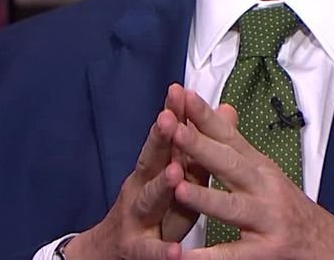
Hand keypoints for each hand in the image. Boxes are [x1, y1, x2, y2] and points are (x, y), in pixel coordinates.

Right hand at [69, 89, 189, 259]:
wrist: (111, 252)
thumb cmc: (155, 210)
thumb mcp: (178, 176)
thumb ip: (197, 147)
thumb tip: (223, 110)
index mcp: (153, 169)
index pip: (165, 137)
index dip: (172, 114)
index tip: (180, 90)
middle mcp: (140, 188)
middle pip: (150, 160)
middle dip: (159, 139)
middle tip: (168, 118)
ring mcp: (136, 218)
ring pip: (149, 199)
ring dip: (161, 186)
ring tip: (175, 174)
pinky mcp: (136, 250)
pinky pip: (151, 250)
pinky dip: (163, 250)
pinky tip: (176, 251)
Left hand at [170, 90, 333, 259]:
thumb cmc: (292, 210)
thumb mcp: (267, 173)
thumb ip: (238, 146)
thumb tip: (220, 108)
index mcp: (259, 167)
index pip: (229, 136)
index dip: (205, 115)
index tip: (181, 93)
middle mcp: (264, 188)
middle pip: (229, 164)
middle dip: (200, 146)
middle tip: (173, 129)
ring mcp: (267, 219)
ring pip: (231, 207)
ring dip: (204, 198)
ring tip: (177, 188)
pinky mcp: (268, 251)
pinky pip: (234, 255)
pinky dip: (209, 257)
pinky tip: (185, 256)